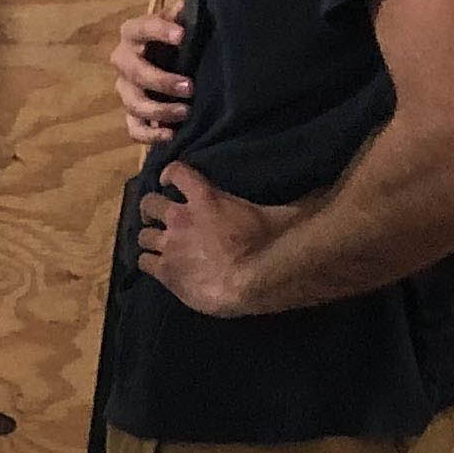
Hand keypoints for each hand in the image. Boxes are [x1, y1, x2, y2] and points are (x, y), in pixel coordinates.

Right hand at [111, 11, 193, 147]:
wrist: (170, 57)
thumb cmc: (178, 35)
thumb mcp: (182, 19)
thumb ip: (187, 9)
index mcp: (133, 33)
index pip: (142, 28)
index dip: (160, 31)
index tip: (182, 35)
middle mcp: (123, 60)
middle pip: (135, 72)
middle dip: (161, 81)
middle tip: (189, 87)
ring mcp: (126, 89)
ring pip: (133, 103)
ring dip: (159, 110)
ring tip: (186, 112)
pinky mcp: (132, 113)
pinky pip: (133, 128)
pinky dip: (150, 135)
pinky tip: (171, 135)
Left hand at [131, 164, 296, 316]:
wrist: (254, 280)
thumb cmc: (271, 244)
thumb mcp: (277, 212)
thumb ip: (282, 199)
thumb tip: (311, 191)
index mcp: (206, 198)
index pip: (177, 172)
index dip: (170, 174)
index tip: (168, 180)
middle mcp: (181, 217)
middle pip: (149, 203)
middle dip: (150, 208)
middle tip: (156, 216)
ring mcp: (170, 245)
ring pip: (142, 235)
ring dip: (148, 237)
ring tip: (155, 244)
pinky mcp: (165, 271)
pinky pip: (143, 263)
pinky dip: (148, 262)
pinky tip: (156, 266)